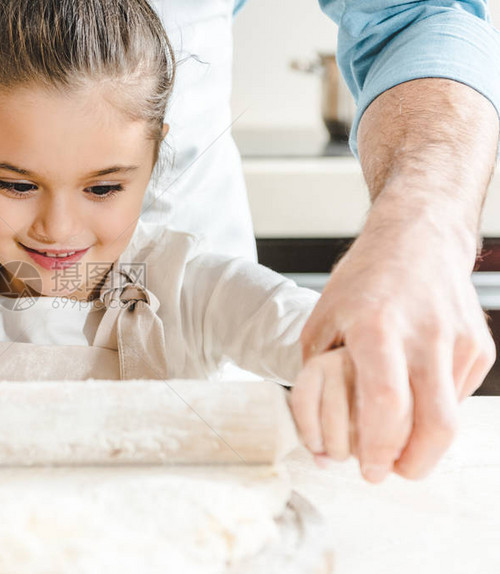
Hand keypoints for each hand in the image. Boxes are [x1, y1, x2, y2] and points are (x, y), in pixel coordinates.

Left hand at [298, 198, 493, 482]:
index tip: (369, 468)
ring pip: (451, 416)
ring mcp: (458, 340)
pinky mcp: (478, 345)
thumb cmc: (361, 282)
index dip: (380, 447)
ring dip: (426, 443)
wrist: (416, 239)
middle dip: (414, 463)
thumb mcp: (322, 322)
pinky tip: (414, 397)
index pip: (387, 404)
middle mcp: (424, 335)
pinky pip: (458, 395)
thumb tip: (319, 445)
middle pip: (435, 424)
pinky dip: (436, 410)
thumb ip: (316, 379)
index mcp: (377, 328)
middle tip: (391, 472)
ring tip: (399, 446)